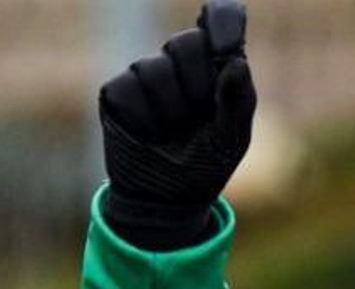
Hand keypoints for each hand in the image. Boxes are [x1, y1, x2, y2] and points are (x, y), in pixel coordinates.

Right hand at [98, 0, 255, 249]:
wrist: (168, 200)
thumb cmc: (206, 165)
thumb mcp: (231, 137)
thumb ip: (237, 99)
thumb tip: (237, 61)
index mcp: (215, 69)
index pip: (219, 27)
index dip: (222, 22)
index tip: (223, 31)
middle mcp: (179, 66)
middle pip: (184, 43)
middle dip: (196, 83)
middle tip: (198, 116)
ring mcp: (144, 77)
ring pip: (152, 68)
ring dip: (169, 108)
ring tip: (172, 131)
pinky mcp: (116, 94)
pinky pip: (127, 89)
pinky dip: (143, 117)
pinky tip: (149, 134)